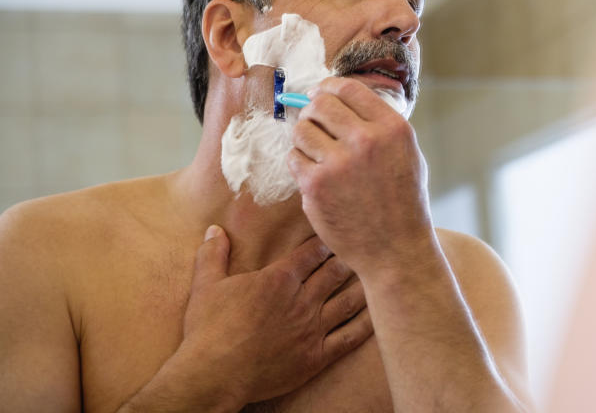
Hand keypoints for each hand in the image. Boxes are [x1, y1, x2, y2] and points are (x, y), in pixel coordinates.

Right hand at [180, 226, 372, 405]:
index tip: (339, 233)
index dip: (327, 242)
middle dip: (351, 259)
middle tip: (365, 249)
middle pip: (335, 272)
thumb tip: (214, 229)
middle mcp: (302, 300)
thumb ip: (213, 254)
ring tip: (378, 274)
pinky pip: (349, 337)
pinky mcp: (317, 356)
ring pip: (348, 300)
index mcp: (279, 279)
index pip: (313, 252)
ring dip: (363, 286)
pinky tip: (379, 314)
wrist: (213, 375)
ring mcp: (313, 328)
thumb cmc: (208, 330)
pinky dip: (367, 324)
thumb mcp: (206, 286)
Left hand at [287, 77, 434, 278]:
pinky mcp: (316, 185)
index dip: (328, 88)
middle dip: (312, 111)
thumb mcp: (407, 153)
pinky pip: (294, 158)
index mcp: (392, 128)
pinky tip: (316, 177)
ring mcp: (339, 163)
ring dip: (305, 139)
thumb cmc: (402, 202)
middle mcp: (366, 140)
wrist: (396, 249)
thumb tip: (341, 98)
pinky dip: (301, 164)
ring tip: (318, 155)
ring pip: (302, 130)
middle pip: (320, 103)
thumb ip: (379, 125)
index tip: (321, 94)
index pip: (348, 88)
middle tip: (314, 123)